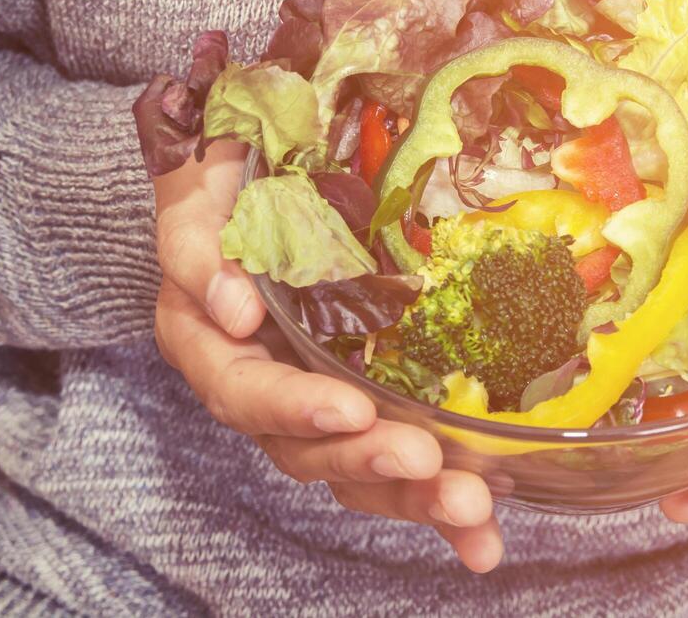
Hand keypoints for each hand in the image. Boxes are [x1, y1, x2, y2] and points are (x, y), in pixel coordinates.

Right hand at [151, 142, 503, 571]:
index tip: (351, 410)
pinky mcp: (371, 394)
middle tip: (430, 465)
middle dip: (370, 464)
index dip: (295, 408)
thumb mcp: (198, 198)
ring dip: (416, 497)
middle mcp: (263, 386)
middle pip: (308, 450)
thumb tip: (232, 310)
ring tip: (475, 510)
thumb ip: (199, 250)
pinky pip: (399, 449)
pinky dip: (441, 489)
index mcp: (210, 346)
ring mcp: (320, 396)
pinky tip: (489, 528)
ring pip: (358, 466)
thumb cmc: (223, 175)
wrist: (257, 160)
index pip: (246, 392)